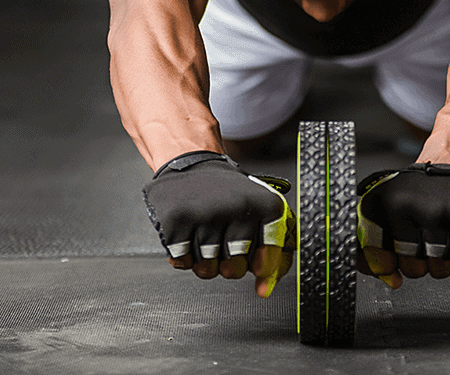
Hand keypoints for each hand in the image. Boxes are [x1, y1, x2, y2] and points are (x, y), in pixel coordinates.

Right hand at [142, 151, 294, 296]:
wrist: (191, 161)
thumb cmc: (228, 193)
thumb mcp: (260, 210)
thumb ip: (272, 249)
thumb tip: (264, 289)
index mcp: (265, 204)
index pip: (271, 254)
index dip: (263, 266)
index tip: (258, 268)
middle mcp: (237, 207)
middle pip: (236, 269)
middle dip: (230, 266)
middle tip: (225, 244)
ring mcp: (206, 213)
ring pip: (207, 269)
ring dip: (204, 261)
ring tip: (205, 235)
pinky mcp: (177, 220)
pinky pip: (182, 262)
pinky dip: (183, 256)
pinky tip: (188, 235)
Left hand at [356, 162, 449, 286]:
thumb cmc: (422, 188)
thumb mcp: (388, 200)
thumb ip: (375, 236)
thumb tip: (378, 272)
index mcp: (383, 201)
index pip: (374, 252)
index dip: (384, 266)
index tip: (391, 268)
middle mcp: (408, 204)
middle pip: (411, 268)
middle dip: (419, 266)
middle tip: (423, 247)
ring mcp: (439, 210)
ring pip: (439, 267)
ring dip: (443, 262)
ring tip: (443, 239)